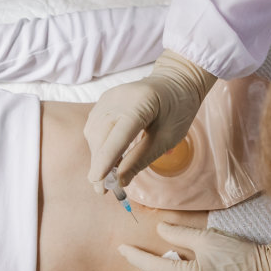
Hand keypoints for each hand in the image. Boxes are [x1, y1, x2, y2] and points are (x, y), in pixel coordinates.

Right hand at [83, 50, 217, 192]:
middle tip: (104, 190)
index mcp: (140, 103)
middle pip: (101, 137)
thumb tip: (121, 181)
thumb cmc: (177, 109)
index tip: (98, 182)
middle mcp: (118, 98)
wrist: (175, 80)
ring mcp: (108, 98)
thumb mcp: (168, 137)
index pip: (118, 136)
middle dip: (100, 165)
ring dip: (98, 157)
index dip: (107, 160)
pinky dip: (99, 146)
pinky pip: (95, 127)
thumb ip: (142, 158)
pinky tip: (110, 158)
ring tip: (109, 176)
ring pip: (94, 134)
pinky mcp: (103, 101)